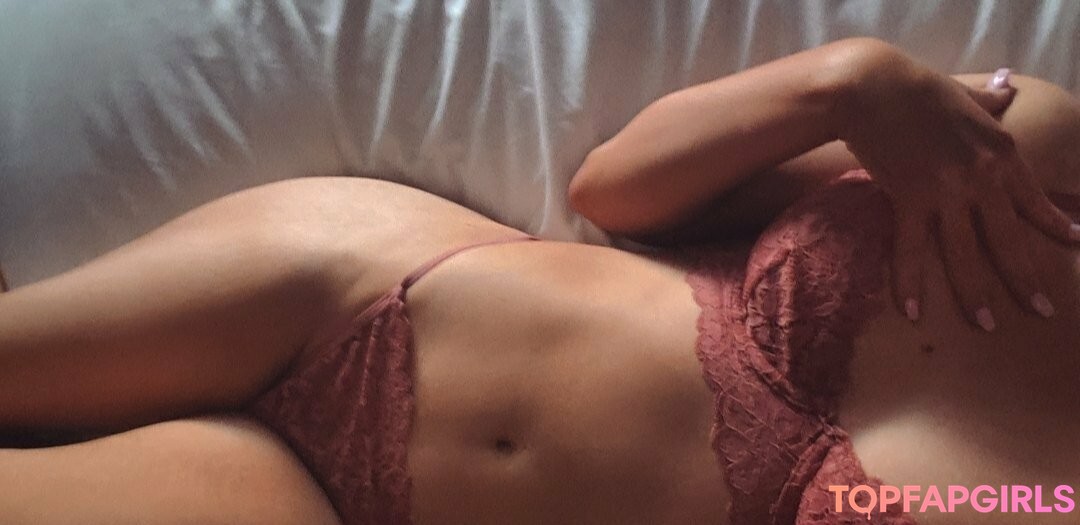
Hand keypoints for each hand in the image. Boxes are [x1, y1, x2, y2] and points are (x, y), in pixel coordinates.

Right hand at [838, 50, 1078, 330]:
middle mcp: (982, 177)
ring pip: (966, 254)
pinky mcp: (909, 199)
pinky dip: (910, 284)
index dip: (1054, 224)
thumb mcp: (964, 93)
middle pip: (1008, 239)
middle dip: (1026, 279)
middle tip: (1041, 311)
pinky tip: (912, 313)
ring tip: (988, 325)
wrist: (872, 86)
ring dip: (977, 294)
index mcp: (1001, 151)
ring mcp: (946, 192)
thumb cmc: (916, 86)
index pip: (1034, 198)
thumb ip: (989, 99)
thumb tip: (1008, 87)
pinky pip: (911, 251)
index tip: (1074, 243)